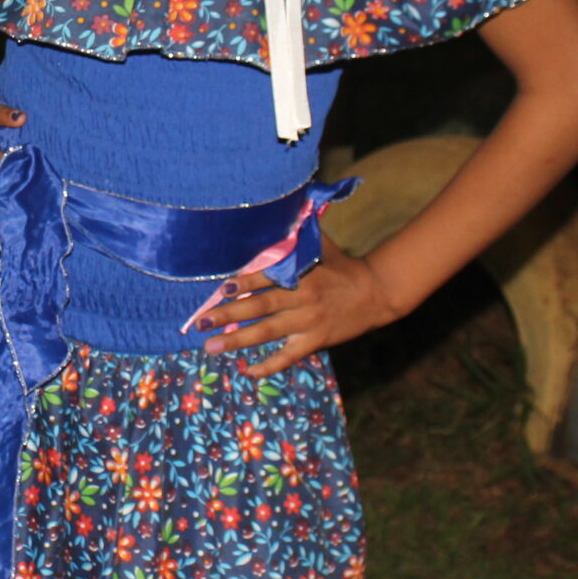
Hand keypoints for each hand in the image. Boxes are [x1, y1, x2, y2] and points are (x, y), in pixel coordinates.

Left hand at [192, 247, 410, 377]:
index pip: (267, 278)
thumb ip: (298, 231)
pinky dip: (269, 365)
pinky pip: (288, 356)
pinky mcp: (316, 340)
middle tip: (201, 322)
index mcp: (301, 273)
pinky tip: (248, 372)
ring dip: (237, 341)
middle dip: (228, 315)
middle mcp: (302, 298)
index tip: (221, 289)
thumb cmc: (341, 266)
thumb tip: (281, 206)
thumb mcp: (321, 244)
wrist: (376, 293)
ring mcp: (308, 321)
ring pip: (267, 332)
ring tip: (211, 347)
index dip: (244, 284)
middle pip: (260, 307)